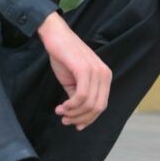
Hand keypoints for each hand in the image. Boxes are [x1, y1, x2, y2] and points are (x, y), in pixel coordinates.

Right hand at [37, 11, 111, 130]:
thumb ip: (79, 97)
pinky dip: (71, 105)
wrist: (55, 36)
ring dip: (73, 113)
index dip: (89, 119)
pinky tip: (62, 106)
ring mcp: (96, 71)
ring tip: (60, 112)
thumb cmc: (63, 56)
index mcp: (105, 77)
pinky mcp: (85, 69)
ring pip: (89, 104)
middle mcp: (104, 74)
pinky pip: (82, 96)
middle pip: (97, 108)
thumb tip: (78, 118)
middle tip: (64, 120)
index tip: (74, 124)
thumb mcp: (73, 81)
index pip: (101, 105)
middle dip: (80, 118)